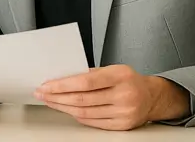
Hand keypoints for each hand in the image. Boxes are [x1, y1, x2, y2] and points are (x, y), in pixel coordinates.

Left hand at [34, 65, 189, 129]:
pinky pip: (93, 122)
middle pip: (82, 99)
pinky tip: (68, 110)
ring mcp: (124, 112)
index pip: (85, 82)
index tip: (46, 85)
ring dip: (63, 107)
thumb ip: (89, 73)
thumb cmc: (128, 80)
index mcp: (120, 76)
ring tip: (51, 102)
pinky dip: (77, 116)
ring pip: (85, 112)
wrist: (152, 97)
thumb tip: (61, 78)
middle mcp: (124, 95)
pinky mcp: (122, 126)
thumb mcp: (112, 69)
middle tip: (42, 94)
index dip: (62, 85)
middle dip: (57, 97)